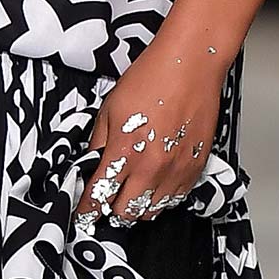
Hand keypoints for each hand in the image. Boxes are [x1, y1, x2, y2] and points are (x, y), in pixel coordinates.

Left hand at [74, 30, 224, 228]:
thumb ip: (98, 142)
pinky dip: (161, 198)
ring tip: (130, 192)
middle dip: (111, 210)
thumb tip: (91, 164)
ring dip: (137, 206)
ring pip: (152, 211)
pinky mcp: (194, 167)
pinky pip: (175, 199)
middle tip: (107, 200)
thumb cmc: (153, 78)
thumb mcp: (110, 109)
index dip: (88, 209)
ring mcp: (176, 170)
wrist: (190, 65)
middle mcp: (152, 166)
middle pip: (125, 212)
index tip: (84, 213)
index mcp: (125, 151)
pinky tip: (154, 184)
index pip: (100, 195)